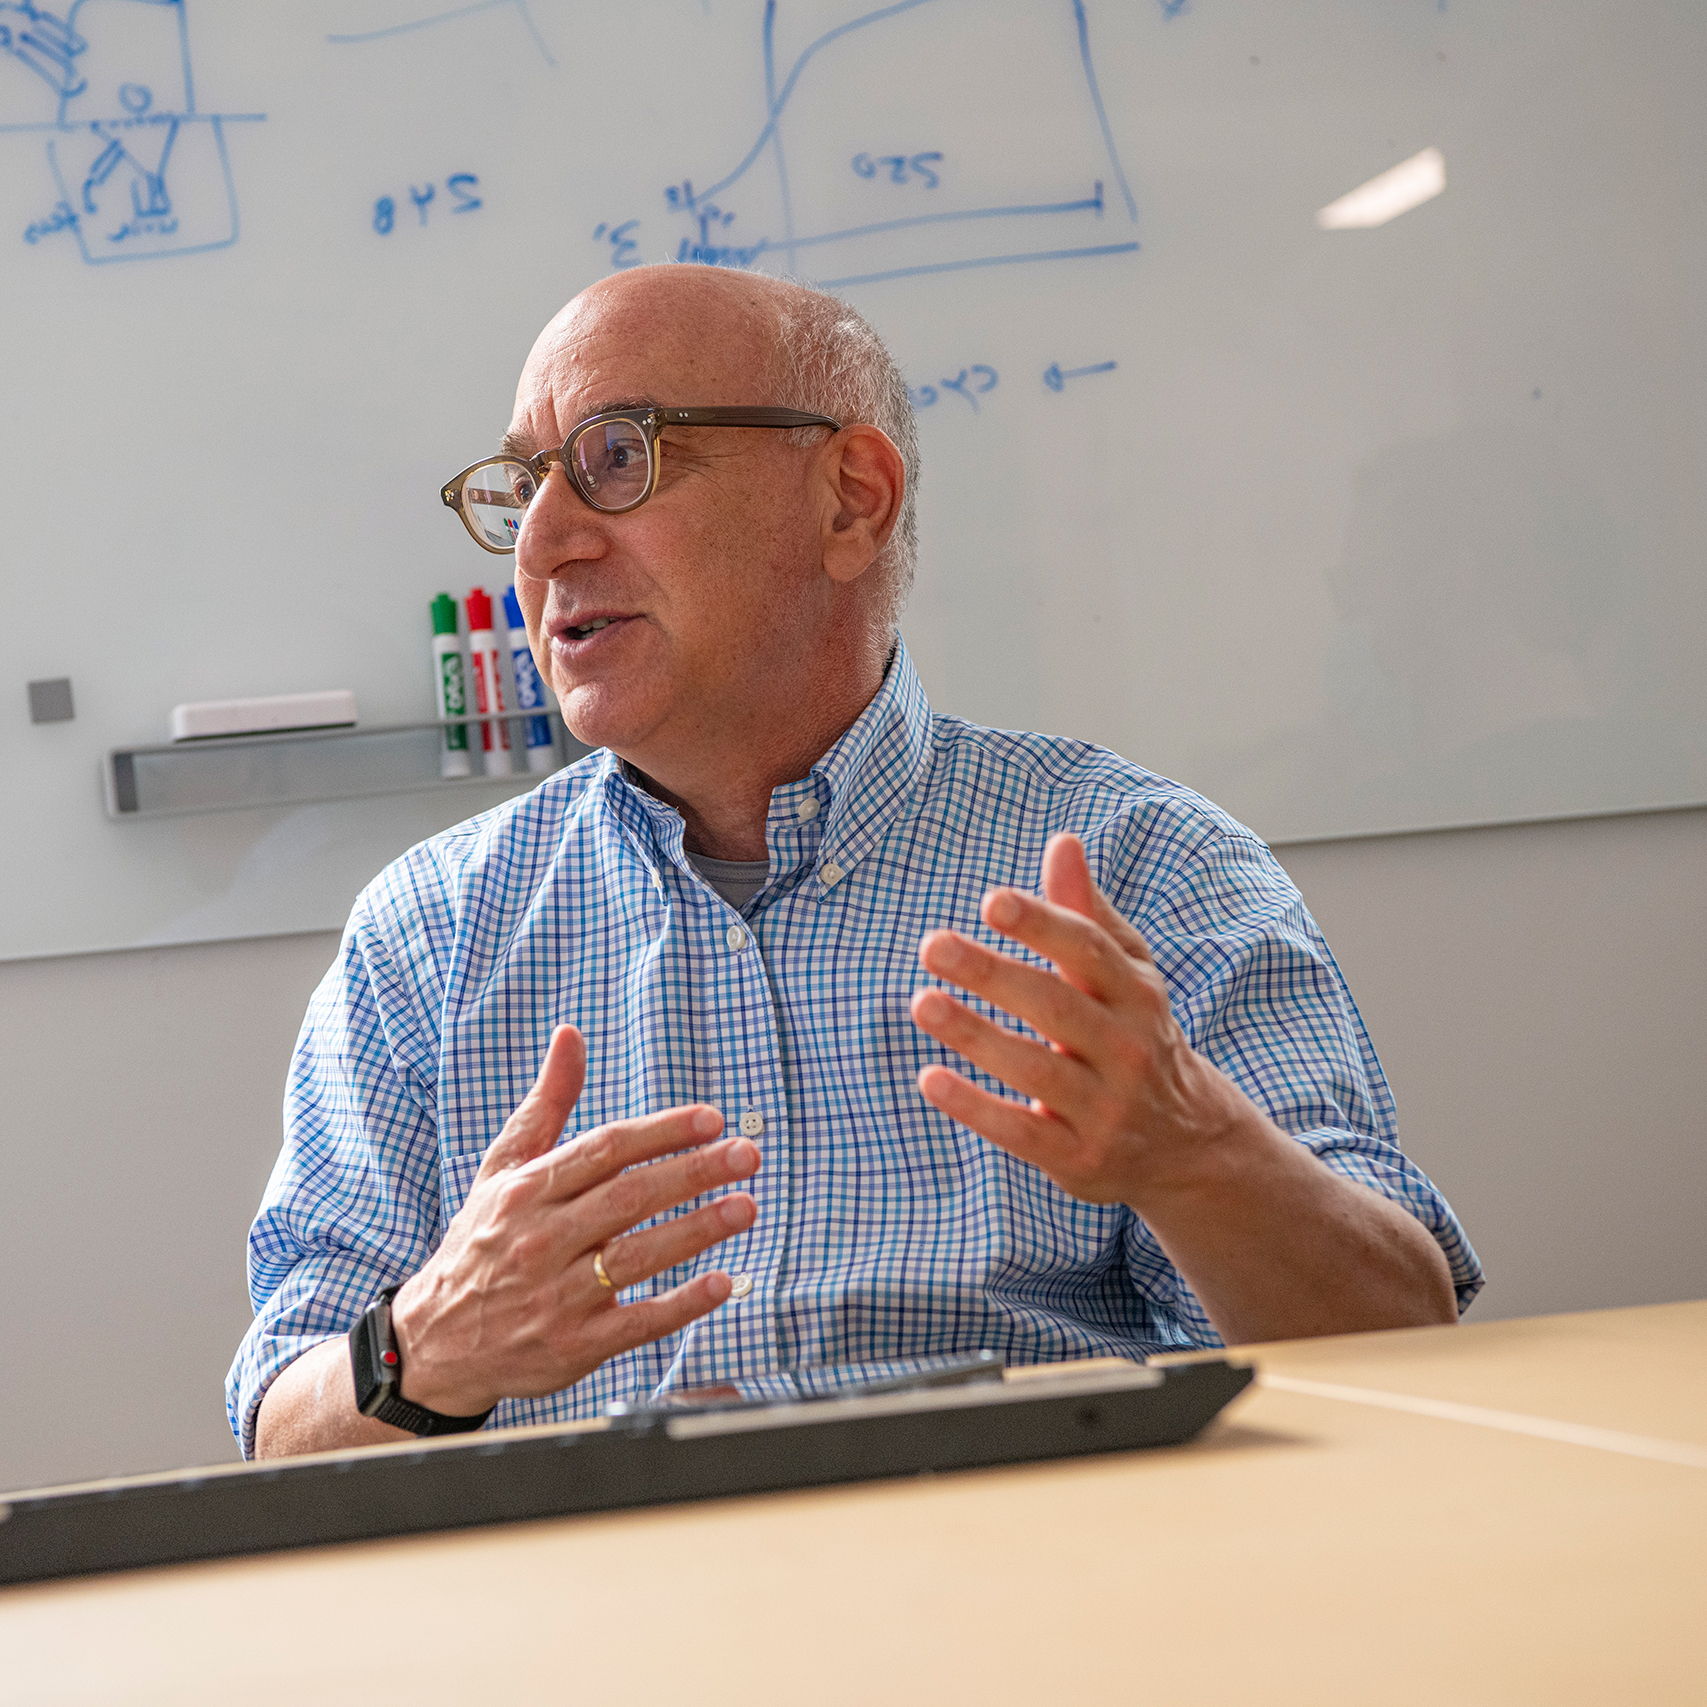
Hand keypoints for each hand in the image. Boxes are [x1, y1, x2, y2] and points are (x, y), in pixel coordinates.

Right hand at [391, 1025, 759, 1414]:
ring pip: (636, 1256)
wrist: (434, 1343)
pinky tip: (721, 1283)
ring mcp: (556, 1296)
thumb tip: (571, 1034)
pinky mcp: (572, 1347)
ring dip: (697, 1230)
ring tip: (746, 1207)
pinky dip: (680, 1304)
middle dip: (693, 1173)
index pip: (604, 1150)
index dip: (661, 1132)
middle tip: (746, 1154)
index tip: (712, 1119)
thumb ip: (547, 1104)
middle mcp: (540, 1240)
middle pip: (628, 1198)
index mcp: (525, 1191)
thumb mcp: (502, 1169)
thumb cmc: (483, 1242)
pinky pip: (636, 1322)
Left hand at [909, 833, 1252, 1207]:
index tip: (990, 902)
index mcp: (1138, 995)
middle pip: (1057, 1005)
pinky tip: (930, 1078)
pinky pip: (1022, 1131)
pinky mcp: (1078, 1157)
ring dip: (976, 1035)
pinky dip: (975, 1106)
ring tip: (923, 1003)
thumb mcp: (1126, 976)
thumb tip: (1062, 842)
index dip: (1041, 924)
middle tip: (933, 946)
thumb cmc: (1135, 1037)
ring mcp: (1105, 1108)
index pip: (1089, 951)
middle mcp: (1128, 1050)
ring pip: (1036, 1067)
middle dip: (993, 974)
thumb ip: (1087, 914)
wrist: (1185, 1146)